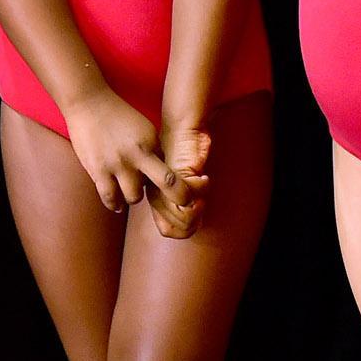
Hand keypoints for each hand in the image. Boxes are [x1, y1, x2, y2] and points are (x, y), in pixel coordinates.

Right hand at [67, 91, 181, 215]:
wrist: (89, 104)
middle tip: (171, 204)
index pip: (173, 172)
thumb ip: (155, 151)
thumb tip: (166, 175)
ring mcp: (117, 164)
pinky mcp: (98, 170)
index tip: (186, 198)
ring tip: (129, 191)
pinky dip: (114, 204)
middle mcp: (138, 155)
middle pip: (165, 185)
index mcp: (152, 143)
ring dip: (133, 197)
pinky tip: (117, 204)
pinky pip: (109, 198)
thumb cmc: (119, 116)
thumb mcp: (145, 130)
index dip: (183, 188)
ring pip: (134, 197)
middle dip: (173, 197)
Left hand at [151, 120, 212, 239]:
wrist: (182, 130)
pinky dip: (204, 186)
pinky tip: (203, 174)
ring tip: (200, 184)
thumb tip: (194, 224)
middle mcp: (157, 197)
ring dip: (201, 201)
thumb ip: (182, 203)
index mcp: (156, 201)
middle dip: (198, 214)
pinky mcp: (173, 176)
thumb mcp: (183, 183)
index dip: (187, 226)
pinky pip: (194, 195)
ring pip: (187, 215)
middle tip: (201, 195)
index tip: (197, 208)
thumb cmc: (184, 155)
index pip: (168, 231)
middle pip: (183, 226)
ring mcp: (163, 188)